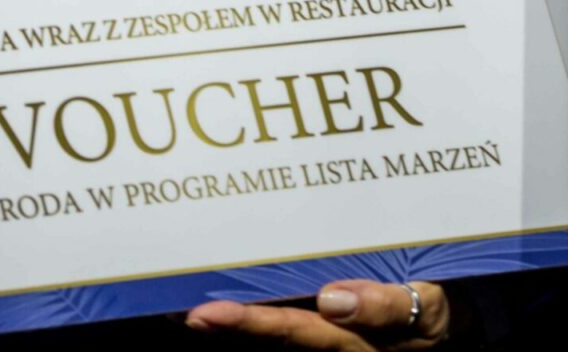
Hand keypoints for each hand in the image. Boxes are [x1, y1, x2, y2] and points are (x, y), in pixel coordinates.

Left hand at [187, 279, 450, 348]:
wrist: (449, 318)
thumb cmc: (433, 309)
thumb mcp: (424, 309)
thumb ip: (383, 306)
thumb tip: (333, 299)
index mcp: (348, 338)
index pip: (291, 331)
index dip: (248, 324)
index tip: (208, 314)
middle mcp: (328, 338)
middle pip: (272, 332)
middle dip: (228, 324)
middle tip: (184, 311)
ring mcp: (325, 329)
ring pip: (275, 325)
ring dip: (233, 319)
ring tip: (184, 304)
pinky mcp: (325, 316)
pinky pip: (287, 312)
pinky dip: (255, 308)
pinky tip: (226, 294)